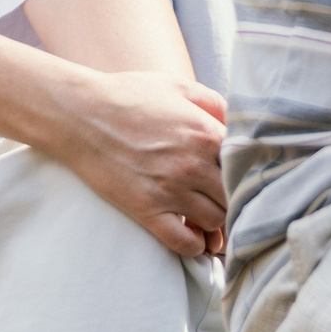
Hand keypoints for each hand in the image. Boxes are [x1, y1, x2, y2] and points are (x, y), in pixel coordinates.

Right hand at [40, 69, 228, 259]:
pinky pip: (184, 243)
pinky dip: (194, 245)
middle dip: (236, 200)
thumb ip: (214, 101)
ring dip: (217, 223)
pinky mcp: (146, 210)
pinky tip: (192, 235)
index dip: (249, 172)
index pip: (247, 164)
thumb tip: (237, 120)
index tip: (245, 176)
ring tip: (211, 217)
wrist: (81, 114)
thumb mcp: (177, 86)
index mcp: (206, 132)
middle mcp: (193, 165)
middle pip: (235, 197)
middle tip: (229, 201)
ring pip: (215, 222)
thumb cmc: (129, 95)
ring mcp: (170, 190)